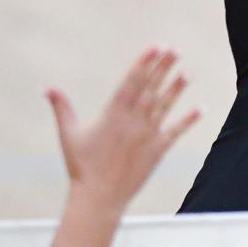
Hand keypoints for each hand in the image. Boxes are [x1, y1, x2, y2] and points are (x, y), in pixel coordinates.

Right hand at [47, 48, 199, 216]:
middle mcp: (133, 121)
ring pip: (165, 106)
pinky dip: (188, 120)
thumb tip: (46, 88)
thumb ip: (61, 108)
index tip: (155, 47)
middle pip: (151, 88)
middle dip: (163, 67)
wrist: (98, 199)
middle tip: (174, 50)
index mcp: (113, 113)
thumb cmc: (80, 166)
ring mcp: (147, 135)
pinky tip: (200, 109)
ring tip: (187, 72)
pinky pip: (175, 132)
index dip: (144, 62)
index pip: (132, 81)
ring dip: (176, 88)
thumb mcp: (68, 134)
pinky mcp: (157, 151)